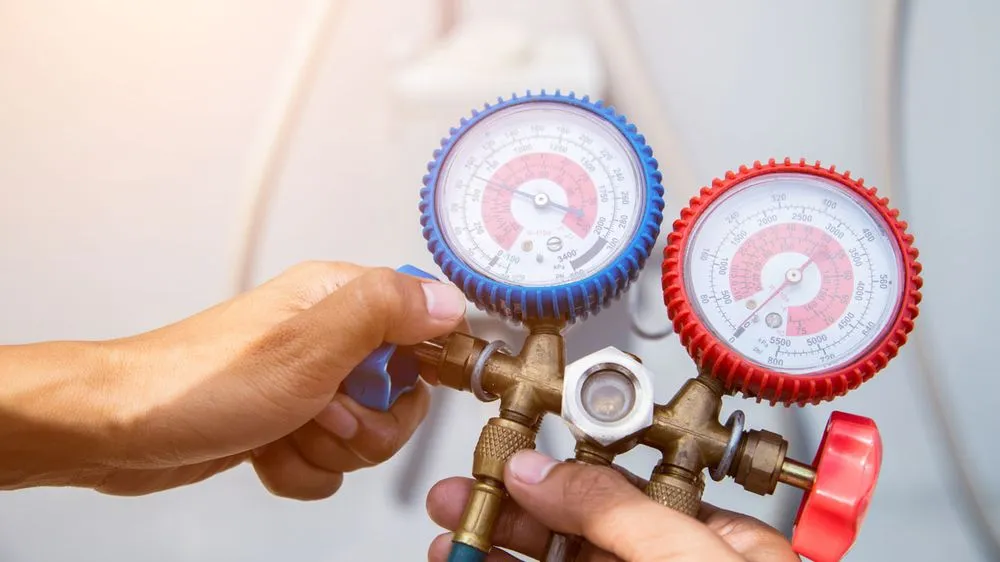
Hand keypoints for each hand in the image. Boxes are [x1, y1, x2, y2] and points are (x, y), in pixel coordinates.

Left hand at [0, 262, 466, 499]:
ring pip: (368, 435)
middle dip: (370, 424)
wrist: (120, 432)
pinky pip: (330, 462)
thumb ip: (385, 314)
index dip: (426, 364)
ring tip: (287, 429)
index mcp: (337, 300)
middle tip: (326, 413)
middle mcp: (327, 336)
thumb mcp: (307, 346)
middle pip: (403, 393)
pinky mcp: (289, 421)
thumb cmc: (196, 384)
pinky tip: (267, 449)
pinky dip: (301, 468)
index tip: (397, 389)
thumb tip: (448, 300)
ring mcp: (308, 382)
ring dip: (330, 450)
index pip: (424, 321)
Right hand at [426, 450, 798, 560]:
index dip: (556, 474)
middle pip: (576, 536)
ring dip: (499, 559)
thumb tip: (542, 470)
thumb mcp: (686, 561)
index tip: (504, 464)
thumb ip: (615, 511)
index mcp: (713, 548)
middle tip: (458, 502)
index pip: (621, 493)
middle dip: (511, 516)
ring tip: (452, 544)